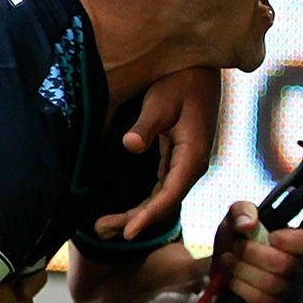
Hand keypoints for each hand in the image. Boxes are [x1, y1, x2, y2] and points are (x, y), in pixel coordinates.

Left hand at [94, 67, 219, 241]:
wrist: (199, 69)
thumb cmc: (180, 82)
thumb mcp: (161, 101)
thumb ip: (146, 125)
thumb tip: (131, 145)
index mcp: (193, 154)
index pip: (169, 194)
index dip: (148, 216)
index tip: (129, 233)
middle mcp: (193, 164)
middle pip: (163, 202)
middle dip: (134, 220)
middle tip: (102, 231)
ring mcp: (187, 162)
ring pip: (162, 197)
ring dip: (137, 215)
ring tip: (105, 227)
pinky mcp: (178, 157)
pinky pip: (161, 187)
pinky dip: (145, 202)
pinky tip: (128, 213)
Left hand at [211, 202, 302, 302]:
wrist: (218, 271)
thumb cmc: (237, 242)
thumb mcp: (237, 219)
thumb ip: (242, 211)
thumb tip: (247, 224)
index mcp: (301, 246)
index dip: (293, 240)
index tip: (272, 237)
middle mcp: (302, 272)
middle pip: (285, 264)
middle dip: (252, 253)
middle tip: (237, 248)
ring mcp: (290, 296)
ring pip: (272, 284)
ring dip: (242, 270)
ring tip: (230, 261)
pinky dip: (241, 288)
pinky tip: (232, 280)